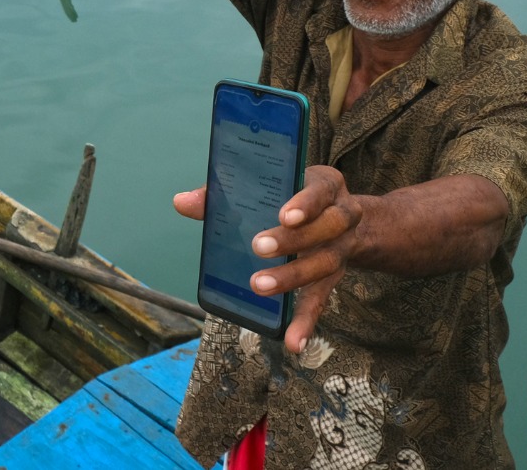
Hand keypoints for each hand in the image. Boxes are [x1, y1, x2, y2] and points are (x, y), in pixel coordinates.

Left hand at [174, 169, 361, 353]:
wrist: (345, 216)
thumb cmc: (292, 195)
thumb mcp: (272, 185)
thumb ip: (227, 192)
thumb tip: (182, 202)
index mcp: (325, 186)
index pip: (320, 191)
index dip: (305, 204)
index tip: (284, 216)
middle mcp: (342, 216)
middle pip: (326, 228)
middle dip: (293, 240)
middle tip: (258, 247)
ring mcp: (341, 249)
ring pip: (324, 264)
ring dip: (292, 277)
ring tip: (260, 286)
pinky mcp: (334, 278)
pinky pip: (321, 300)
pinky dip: (306, 322)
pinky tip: (293, 342)